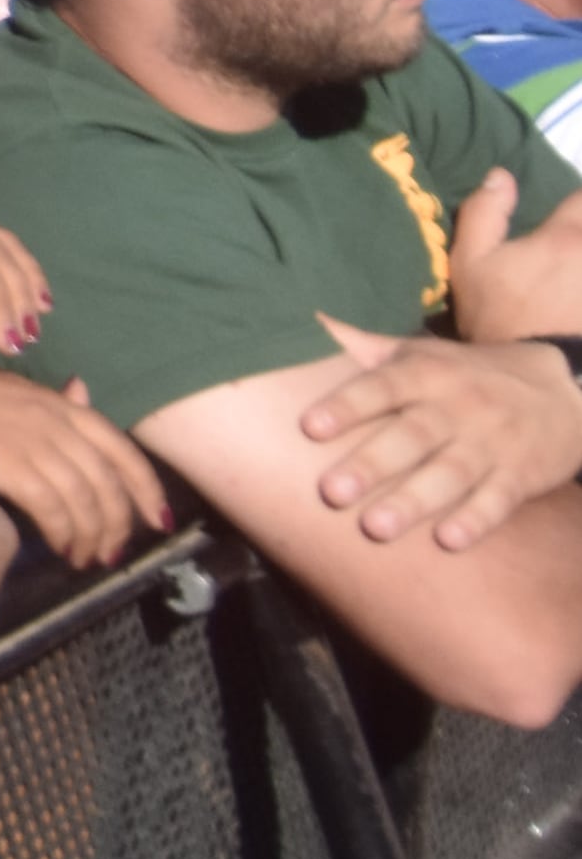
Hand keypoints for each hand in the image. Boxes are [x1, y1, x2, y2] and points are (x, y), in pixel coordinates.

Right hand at [0, 358, 165, 566]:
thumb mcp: (9, 393)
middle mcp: (54, 420)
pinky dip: (66, 534)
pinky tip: (61, 548)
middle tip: (112, 553)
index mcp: (59, 404)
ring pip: (85, 500)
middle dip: (118, 523)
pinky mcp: (12, 467)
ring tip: (85, 559)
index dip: (146, 487)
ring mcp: (34, 442)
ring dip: (92, 536)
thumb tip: (84, 393)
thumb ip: (51, 402)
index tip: (157, 520)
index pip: (121, 447)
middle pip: (108, 481)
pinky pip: (55, 509)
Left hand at [301, 315, 581, 548]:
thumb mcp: (422, 354)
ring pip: (451, 474)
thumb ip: (364, 346)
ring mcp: (492, 443)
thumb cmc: (468, 375)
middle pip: (412, 436)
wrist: (567, 392)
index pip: (382, 386)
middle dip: (372, 464)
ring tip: (375, 529)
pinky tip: (449, 541)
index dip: (347, 405)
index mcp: (427, 374)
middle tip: (331, 493)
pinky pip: (498, 500)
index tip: (309, 427)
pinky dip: (475, 520)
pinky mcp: (521, 476)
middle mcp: (458, 407)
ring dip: (414, 501)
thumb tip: (303, 317)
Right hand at [447, 170, 581, 344]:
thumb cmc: (502, 320)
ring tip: (573, 276)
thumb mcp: (470, 266)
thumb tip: (501, 175)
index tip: (567, 214)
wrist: (545, 378)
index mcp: (565, 236)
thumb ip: (484, 214)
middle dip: (581, 228)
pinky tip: (579, 303)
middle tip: (569, 243)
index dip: (577, 202)